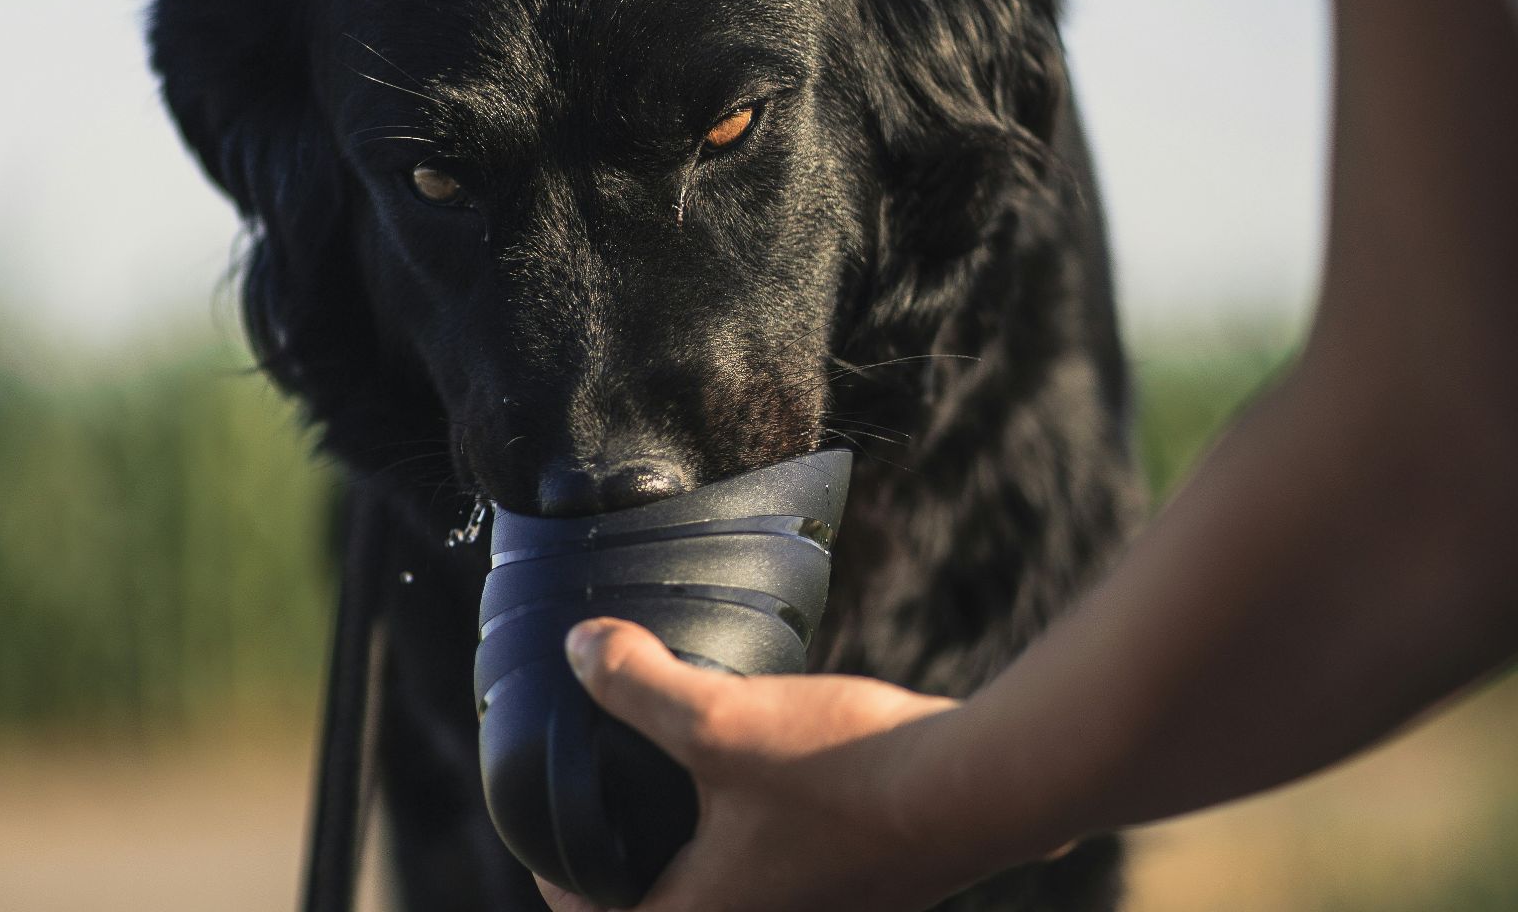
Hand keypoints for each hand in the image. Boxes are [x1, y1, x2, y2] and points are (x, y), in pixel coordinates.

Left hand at [535, 618, 984, 911]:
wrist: (980, 788)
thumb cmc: (843, 772)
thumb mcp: (719, 719)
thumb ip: (638, 685)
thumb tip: (578, 648)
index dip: (566, 893)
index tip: (553, 850)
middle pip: (678, 908)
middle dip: (639, 868)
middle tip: (614, 808)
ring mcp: (827, 907)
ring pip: (742, 886)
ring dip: (708, 850)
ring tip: (692, 785)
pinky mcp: (871, 880)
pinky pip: (798, 864)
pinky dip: (769, 830)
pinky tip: (779, 770)